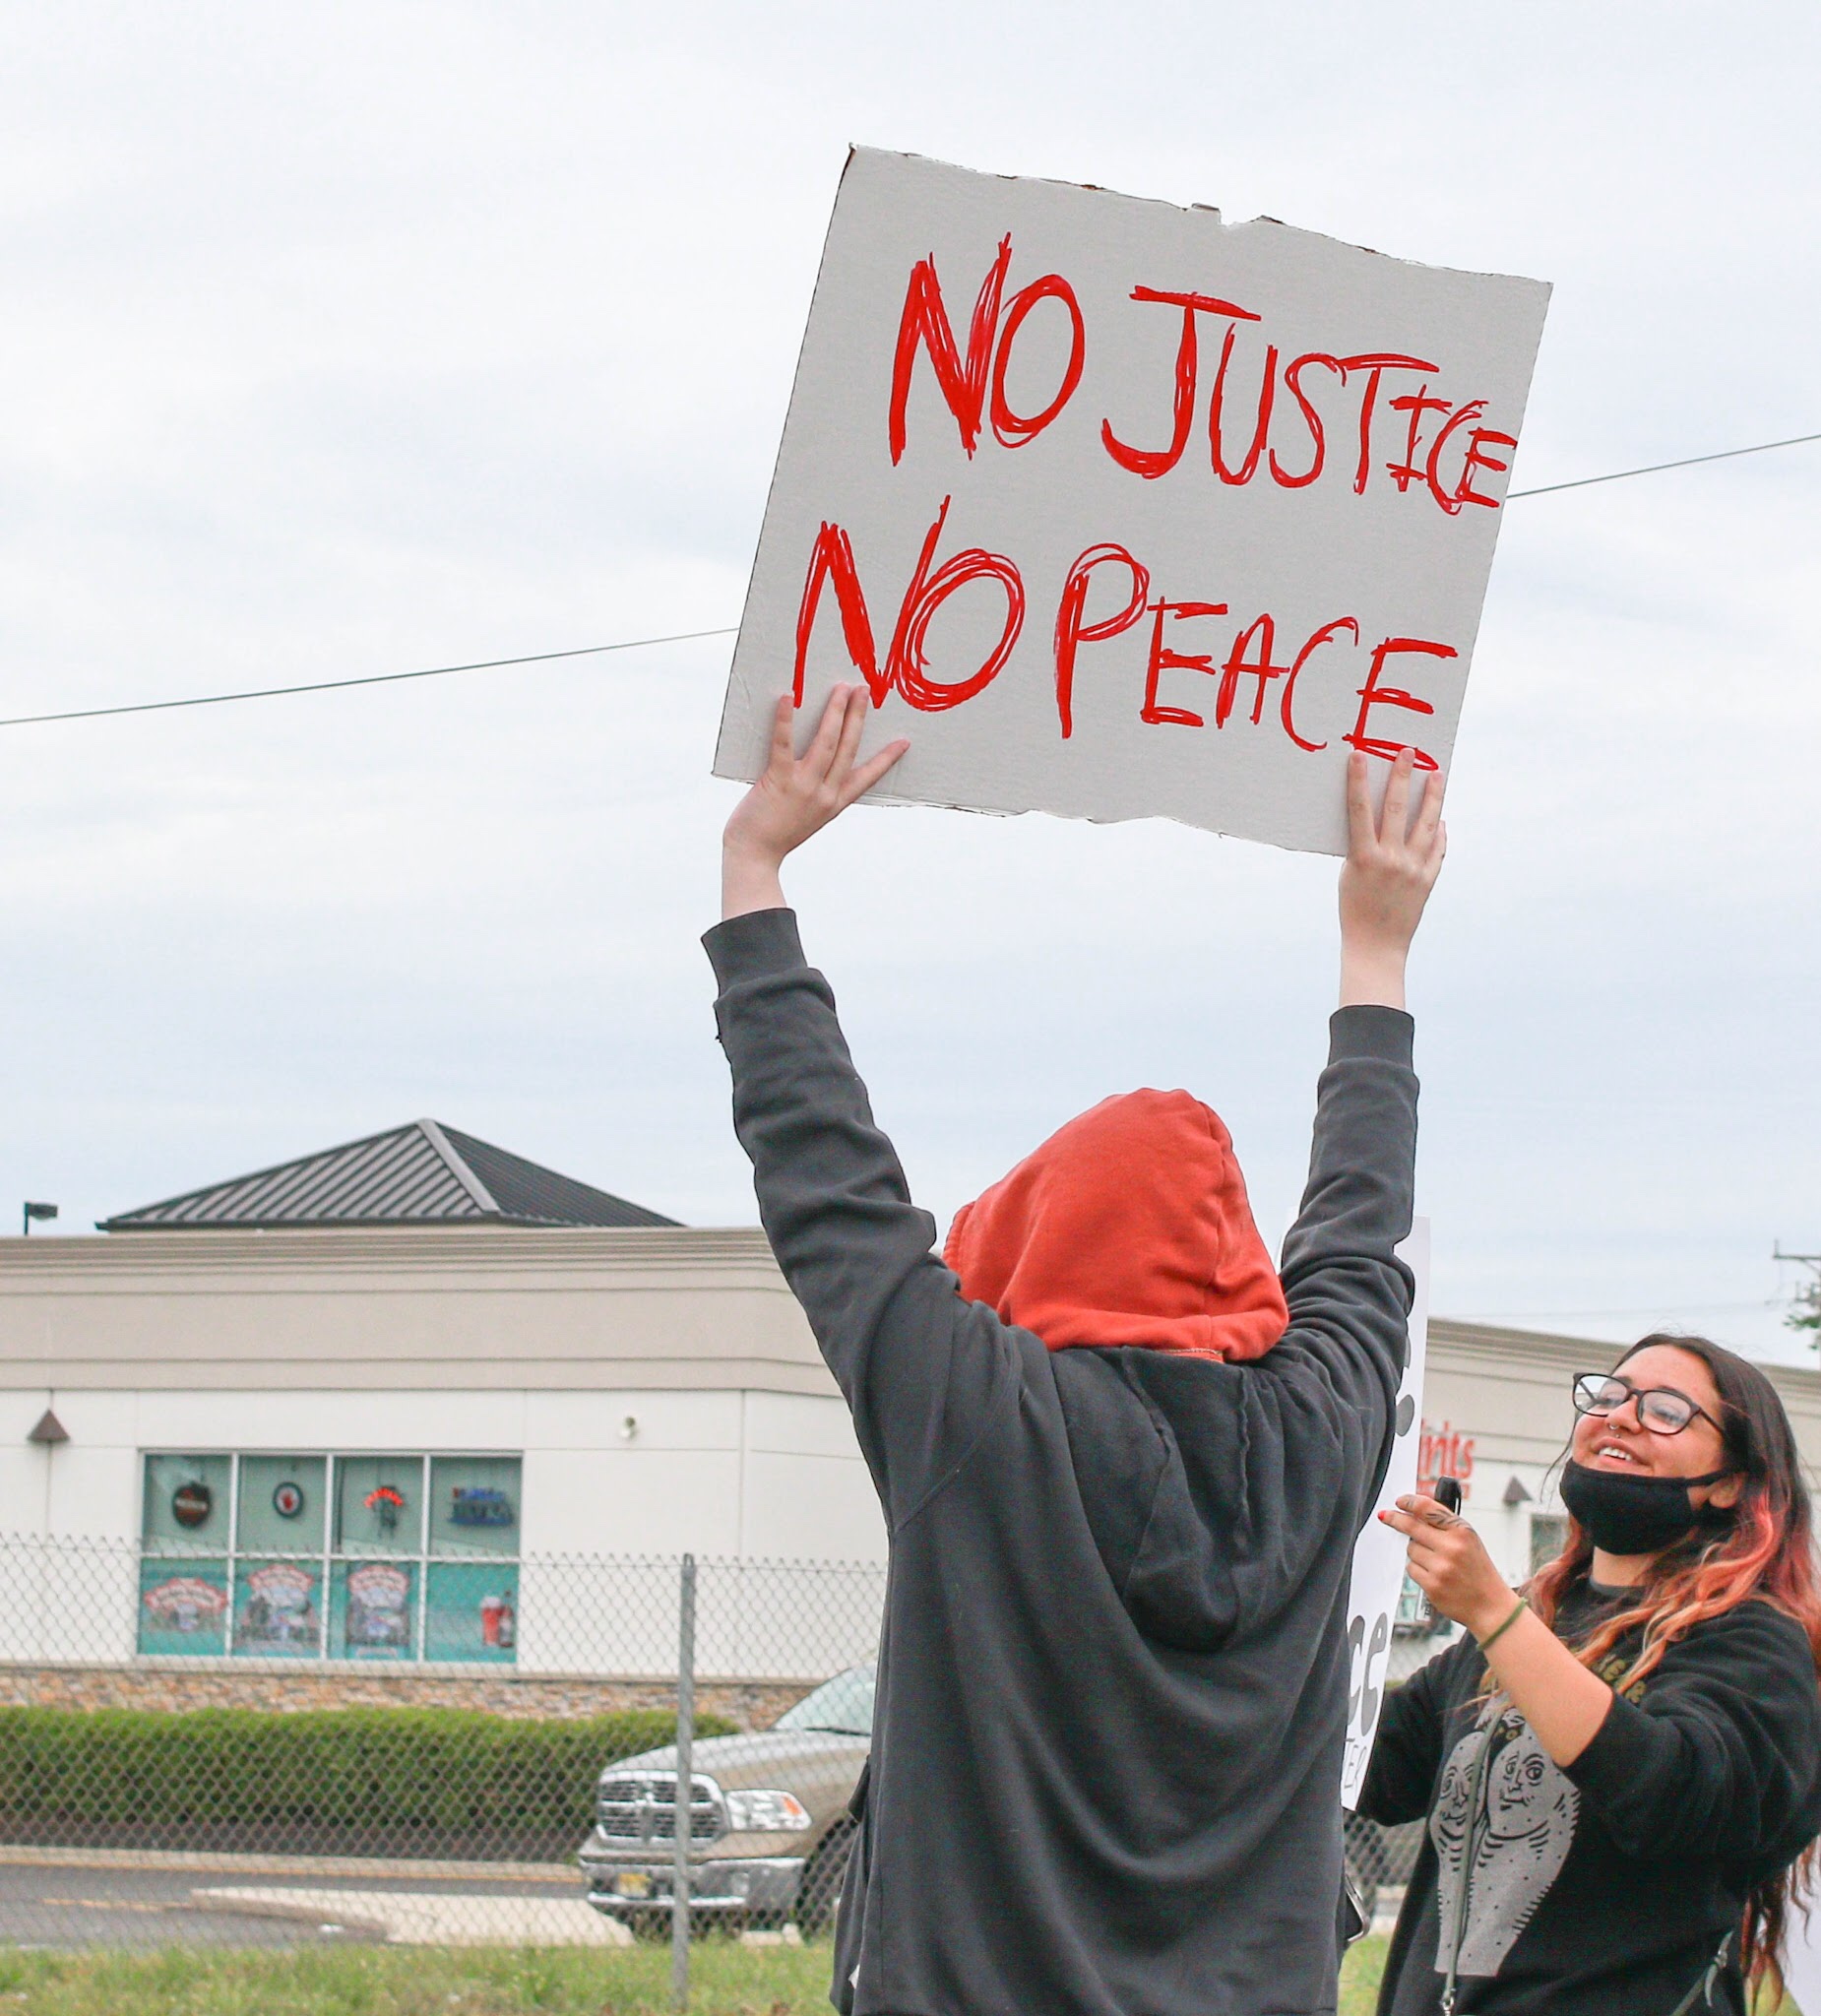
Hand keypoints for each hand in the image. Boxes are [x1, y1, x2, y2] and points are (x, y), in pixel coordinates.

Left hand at [721, 685, 908, 918]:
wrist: (753, 856)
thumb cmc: (774, 836)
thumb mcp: (807, 817)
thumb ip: (815, 793)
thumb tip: (815, 764)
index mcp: (834, 803)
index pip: (868, 777)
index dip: (887, 758)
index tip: (903, 742)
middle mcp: (825, 793)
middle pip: (848, 747)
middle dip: (858, 716)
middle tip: (865, 690)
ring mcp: (804, 786)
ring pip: (826, 742)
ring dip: (836, 711)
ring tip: (842, 688)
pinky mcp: (779, 780)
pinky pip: (784, 744)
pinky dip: (786, 720)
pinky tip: (788, 698)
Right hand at [1337, 748, 1445, 1008]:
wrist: (1376, 947)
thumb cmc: (1354, 910)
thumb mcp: (1349, 875)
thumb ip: (1363, 848)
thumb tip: (1376, 820)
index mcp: (1363, 858)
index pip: (1360, 810)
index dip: (1358, 780)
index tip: (1359, 755)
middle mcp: (1391, 860)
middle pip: (1397, 808)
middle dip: (1402, 777)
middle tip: (1408, 753)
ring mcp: (1413, 869)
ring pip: (1427, 823)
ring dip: (1432, 796)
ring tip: (1437, 774)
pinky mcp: (1428, 879)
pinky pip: (1437, 848)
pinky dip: (1439, 832)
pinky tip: (1440, 819)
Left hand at [1378, 1493, 1514, 1638]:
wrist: (1490, 1606)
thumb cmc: (1478, 1571)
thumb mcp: (1469, 1540)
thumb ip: (1444, 1525)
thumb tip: (1414, 1511)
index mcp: (1462, 1532)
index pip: (1428, 1509)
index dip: (1409, 1502)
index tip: (1399, 1501)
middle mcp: (1451, 1547)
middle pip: (1411, 1526)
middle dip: (1395, 1519)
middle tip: (1385, 1516)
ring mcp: (1441, 1567)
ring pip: (1411, 1549)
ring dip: (1417, 1552)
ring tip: (1437, 1562)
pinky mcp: (1432, 1585)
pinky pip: (1411, 1569)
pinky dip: (1418, 1570)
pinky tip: (1434, 1575)